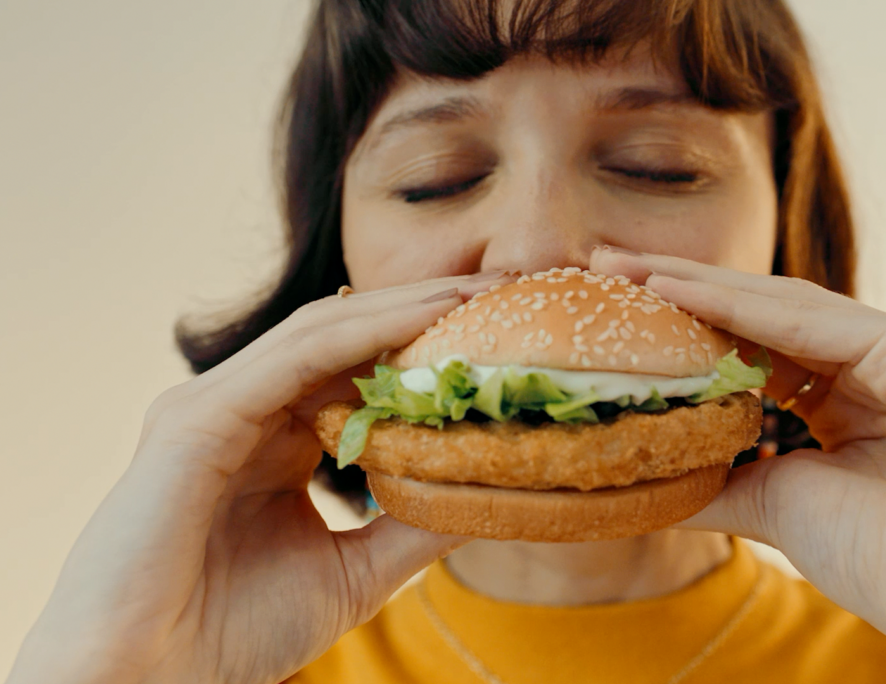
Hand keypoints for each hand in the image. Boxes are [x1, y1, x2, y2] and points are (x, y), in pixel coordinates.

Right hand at [7, 274, 513, 683]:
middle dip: (426, 308)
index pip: (359, 370)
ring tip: (476, 291)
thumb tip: (489, 490)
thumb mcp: (355, 568)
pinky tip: (426, 317)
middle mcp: (244, 410)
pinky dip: (364, 332)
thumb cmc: (233, 632)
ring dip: (405, 306)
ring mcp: (214, 406)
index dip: (428, 345)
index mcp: (273, 440)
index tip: (502, 332)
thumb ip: (413, 525)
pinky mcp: (195, 417)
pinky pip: (295, 359)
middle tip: (503, 285)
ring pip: (323, 332)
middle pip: (346, 336)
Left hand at [592, 248, 885, 683]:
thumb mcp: (775, 506)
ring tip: (627, 269)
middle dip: (681, 289)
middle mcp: (878, 362)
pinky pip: (814, 323)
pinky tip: (677, 291)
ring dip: (699, 286)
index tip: (620, 309)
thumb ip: (718, 483)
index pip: (756, 347)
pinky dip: (742, 307)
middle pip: (762, 315)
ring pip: (783, 308)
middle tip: (606, 264)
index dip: (688, 327)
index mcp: (851, 398)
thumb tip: (647, 479)